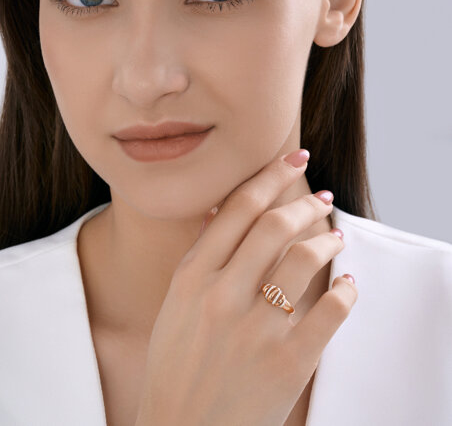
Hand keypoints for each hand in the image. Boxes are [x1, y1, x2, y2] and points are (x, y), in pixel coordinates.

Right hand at [135, 149, 357, 425]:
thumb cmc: (176, 365)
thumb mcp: (174, 304)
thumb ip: (199, 257)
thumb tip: (216, 211)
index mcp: (192, 277)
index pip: (238, 207)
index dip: (270, 175)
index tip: (292, 159)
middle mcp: (222, 296)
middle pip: (276, 225)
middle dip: (306, 202)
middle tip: (321, 198)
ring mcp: (256, 329)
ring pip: (306, 259)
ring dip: (329, 240)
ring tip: (336, 237)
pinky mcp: (288, 362)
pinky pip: (331, 311)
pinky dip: (347, 291)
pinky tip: (349, 284)